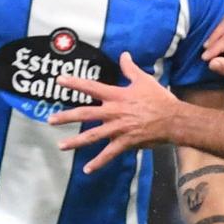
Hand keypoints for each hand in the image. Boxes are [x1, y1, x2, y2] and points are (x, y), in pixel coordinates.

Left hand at [50, 52, 178, 172]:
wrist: (173, 119)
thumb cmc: (159, 99)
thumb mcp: (144, 80)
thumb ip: (130, 68)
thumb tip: (124, 54)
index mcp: (116, 96)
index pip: (91, 87)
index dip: (74, 83)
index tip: (59, 80)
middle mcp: (113, 112)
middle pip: (85, 114)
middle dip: (66, 117)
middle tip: (50, 120)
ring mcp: (118, 129)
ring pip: (92, 136)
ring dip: (75, 142)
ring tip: (61, 146)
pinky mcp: (125, 142)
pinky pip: (109, 154)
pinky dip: (98, 162)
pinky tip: (87, 169)